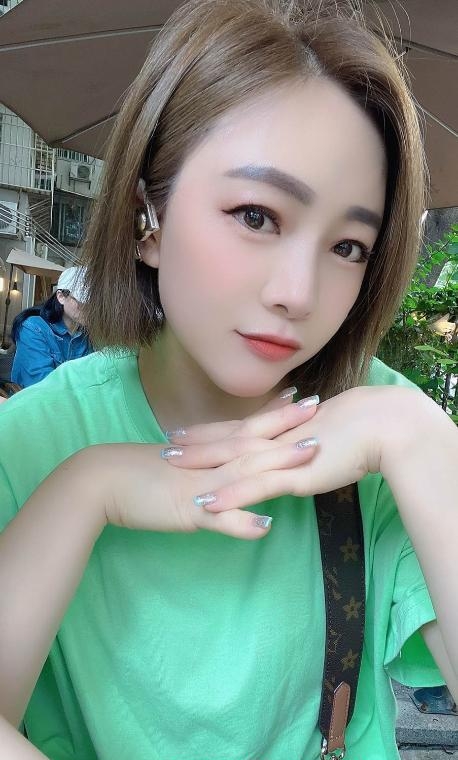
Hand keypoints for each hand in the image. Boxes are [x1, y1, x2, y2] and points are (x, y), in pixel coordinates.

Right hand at [101, 393, 319, 538]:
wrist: (101, 480)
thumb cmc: (136, 472)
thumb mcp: (176, 465)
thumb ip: (203, 465)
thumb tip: (221, 465)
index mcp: (206, 450)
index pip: (246, 428)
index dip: (275, 413)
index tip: (302, 397)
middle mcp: (209, 462)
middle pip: (254, 441)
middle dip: (288, 425)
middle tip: (320, 408)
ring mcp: (202, 485)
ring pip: (246, 472)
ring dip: (279, 463)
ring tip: (311, 454)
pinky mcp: (188, 511)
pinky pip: (219, 519)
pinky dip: (242, 523)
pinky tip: (267, 526)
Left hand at [168, 386, 422, 513]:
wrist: (383, 425)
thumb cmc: (362, 429)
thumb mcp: (327, 435)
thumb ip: (306, 443)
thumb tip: (298, 446)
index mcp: (282, 429)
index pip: (239, 429)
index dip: (211, 430)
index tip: (186, 430)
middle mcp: (275, 439)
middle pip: (227, 441)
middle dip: (195, 444)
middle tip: (165, 446)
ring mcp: (280, 457)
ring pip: (232, 461)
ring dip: (201, 465)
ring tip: (171, 467)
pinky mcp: (291, 476)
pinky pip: (252, 488)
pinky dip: (227, 496)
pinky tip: (205, 504)